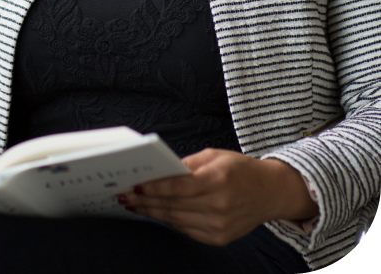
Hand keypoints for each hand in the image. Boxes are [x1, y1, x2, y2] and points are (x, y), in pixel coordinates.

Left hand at [118, 149, 317, 245]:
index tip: (133, 185)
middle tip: (125, 195)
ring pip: (176, 220)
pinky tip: (157, 212)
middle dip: (146, 200)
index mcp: (218, 180)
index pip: (177, 187)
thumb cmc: (239, 169)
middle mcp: (219, 206)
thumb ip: (186, 165)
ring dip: (153, 212)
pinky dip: (170, 220)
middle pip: (172, 205)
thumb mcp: (214, 156)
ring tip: (135, 204)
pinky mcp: (219, 239)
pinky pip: (187, 230)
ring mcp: (219, 226)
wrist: (270, 192)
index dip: (153, 187)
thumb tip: (159, 172)